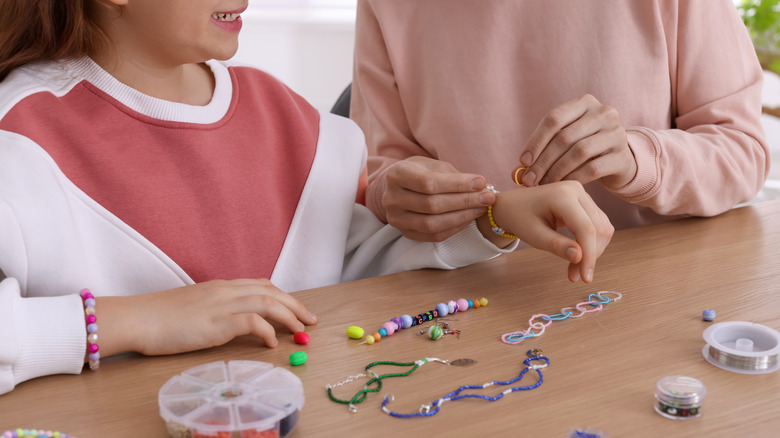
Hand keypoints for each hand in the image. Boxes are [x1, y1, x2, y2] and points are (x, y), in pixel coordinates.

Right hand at [99, 279, 316, 356]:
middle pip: (271, 292)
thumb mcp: (194, 307)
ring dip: (289, 316)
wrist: (137, 318)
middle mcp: (226, 290)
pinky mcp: (217, 322)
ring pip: (268, 303)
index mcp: (221, 286)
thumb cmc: (159, 317)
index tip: (296, 308)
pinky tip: (272, 342)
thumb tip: (233, 322)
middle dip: (295, 305)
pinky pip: (252, 322)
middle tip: (311, 320)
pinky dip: (267, 330)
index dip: (283, 296)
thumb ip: (216, 309)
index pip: (261, 285)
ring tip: (301, 331)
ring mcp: (222, 304)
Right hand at [383, 156, 494, 241]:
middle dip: (464, 201)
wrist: (402, 187)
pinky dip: (454, 228)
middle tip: (488, 197)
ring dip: (462, 217)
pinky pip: (433, 236)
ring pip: (432, 224)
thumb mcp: (435, 166)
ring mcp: (395, 218)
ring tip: (481, 208)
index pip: (429, 183)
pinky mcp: (404, 232)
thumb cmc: (423, 172)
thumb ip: (456, 176)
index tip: (481, 182)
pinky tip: (469, 218)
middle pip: (432, 205)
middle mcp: (390, 198)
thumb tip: (483, 186)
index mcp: (396, 174)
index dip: (457, 184)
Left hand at [485, 181, 613, 282]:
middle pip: (598, 229)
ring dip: (592, 251)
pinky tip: (576, 255)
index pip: (586, 228)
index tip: (586, 278)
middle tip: (574, 275)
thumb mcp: (534, 235)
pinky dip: (590, 243)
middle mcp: (577, 190)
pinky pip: (597, 225)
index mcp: (562, 195)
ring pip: (601, 228)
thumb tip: (580, 257)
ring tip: (574, 268)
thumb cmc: (519, 218)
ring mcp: (582, 194)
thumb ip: (556, 246)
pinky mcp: (585, 202)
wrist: (512, 204)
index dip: (590, 255)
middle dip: (590, 255)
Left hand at [517, 94, 636, 190]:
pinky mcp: (623, 156)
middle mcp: (604, 113)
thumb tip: (515, 172)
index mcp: (585, 102)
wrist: (618, 161)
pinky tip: (563, 186)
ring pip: (579, 152)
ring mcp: (616, 133)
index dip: (535, 141)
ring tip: (544, 184)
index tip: (522, 162)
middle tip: (528, 180)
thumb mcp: (565, 142)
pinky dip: (573, 178)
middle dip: (543, 161)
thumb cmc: (584, 150)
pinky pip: (592, 168)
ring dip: (556, 171)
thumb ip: (542, 150)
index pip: (554, 118)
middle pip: (564, 137)